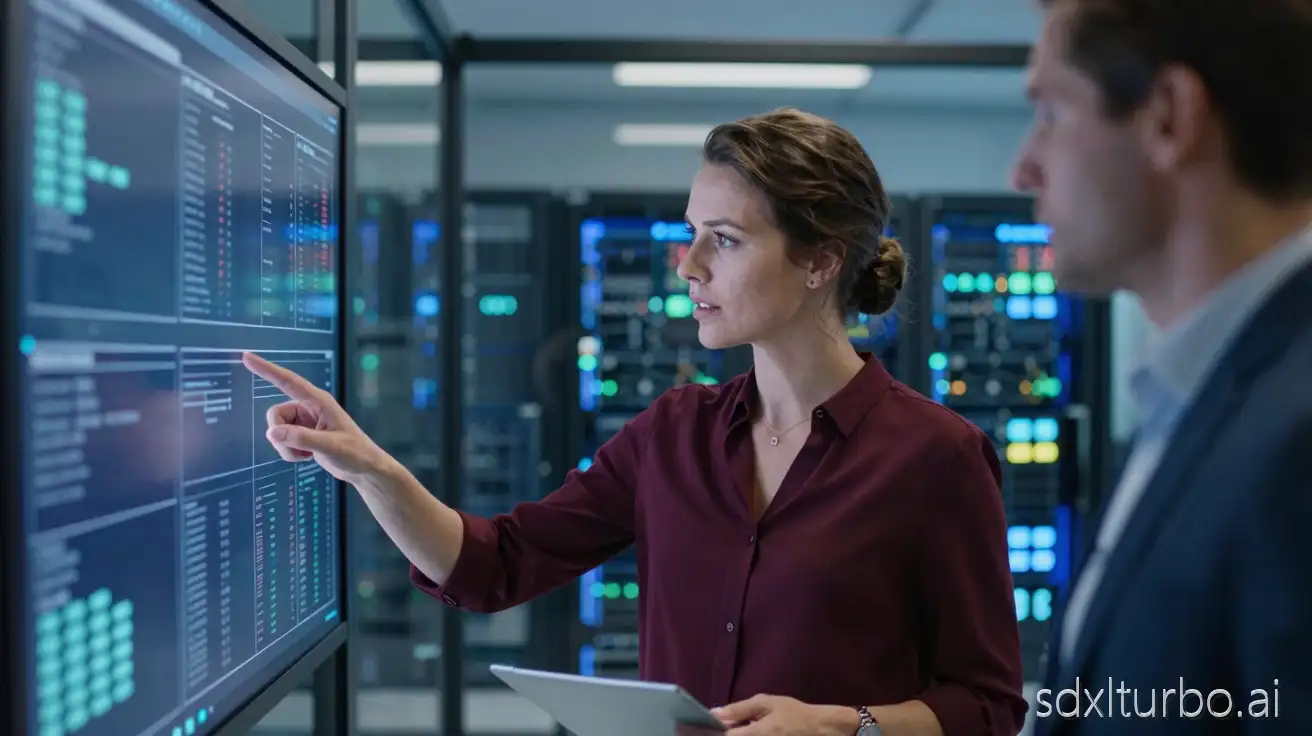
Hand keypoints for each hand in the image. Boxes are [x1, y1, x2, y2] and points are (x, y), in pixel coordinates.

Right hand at [242, 352, 390, 483]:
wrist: (363, 468)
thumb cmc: (354, 453)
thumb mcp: (330, 446)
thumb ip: (302, 438)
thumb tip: (272, 432)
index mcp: (318, 401)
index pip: (288, 381)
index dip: (267, 369)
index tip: (247, 357)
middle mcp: (308, 408)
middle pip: (275, 415)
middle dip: (280, 435)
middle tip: (301, 449)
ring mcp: (303, 421)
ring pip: (276, 430)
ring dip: (286, 447)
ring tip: (308, 454)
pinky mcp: (301, 434)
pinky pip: (281, 440)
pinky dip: (289, 452)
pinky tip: (308, 456)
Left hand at [713, 695, 852, 735]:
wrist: (820, 729)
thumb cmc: (793, 713)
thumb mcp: (767, 703)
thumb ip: (740, 709)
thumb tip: (714, 714)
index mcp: (758, 734)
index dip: (716, 732)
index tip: (711, 726)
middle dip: (728, 735)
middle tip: (729, 727)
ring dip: (739, 735)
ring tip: (745, 729)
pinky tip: (753, 733)